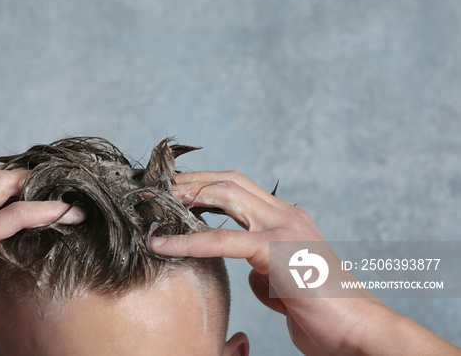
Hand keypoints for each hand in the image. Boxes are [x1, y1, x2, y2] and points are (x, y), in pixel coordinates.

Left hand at [150, 171, 459, 354]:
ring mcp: (284, 229)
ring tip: (154, 201)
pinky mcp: (277, 251)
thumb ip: (266, 269)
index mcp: (288, 220)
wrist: (358, 332)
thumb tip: (250, 271)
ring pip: (226, 195)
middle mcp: (286, 216)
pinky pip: (222, 241)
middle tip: (156, 187)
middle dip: (190, 180)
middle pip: (229, 181)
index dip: (205, 185)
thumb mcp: (285, 284)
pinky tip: (162, 244)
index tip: (174, 192)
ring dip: (187, 195)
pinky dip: (187, 241)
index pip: (239, 188)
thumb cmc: (323, 314)